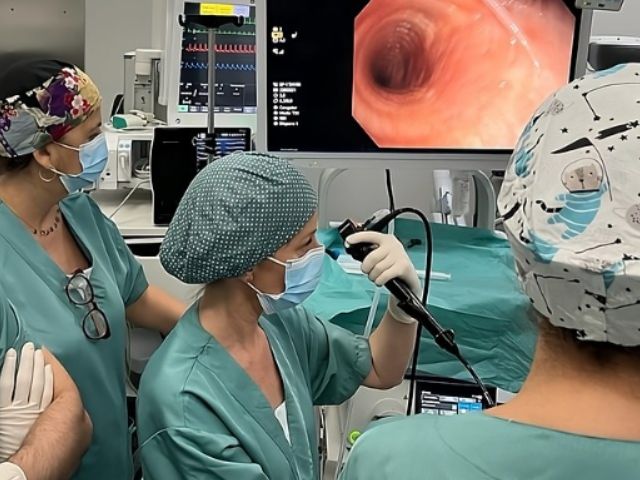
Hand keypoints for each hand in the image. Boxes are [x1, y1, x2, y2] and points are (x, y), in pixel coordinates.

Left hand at [0, 343, 53, 460]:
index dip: (50, 375)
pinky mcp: (5, 409)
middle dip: (38, 363)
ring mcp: (20, 407)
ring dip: (26, 362)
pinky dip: (10, 369)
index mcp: (48, 415)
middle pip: (39, 380)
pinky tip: (11, 358)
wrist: (28, 467)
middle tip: (38, 350)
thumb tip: (69, 418)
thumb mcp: (51, 438)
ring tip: (26, 349)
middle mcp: (36, 408)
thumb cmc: (40, 455)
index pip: (52, 389)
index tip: (50, 365)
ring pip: (25, 379)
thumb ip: (54, 425)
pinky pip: (7, 385)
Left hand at [347, 231, 420, 323]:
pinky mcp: (403, 266)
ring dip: (373, 276)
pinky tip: (380, 281)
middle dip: (366, 268)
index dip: (357, 238)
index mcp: (386, 239)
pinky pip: (384, 275)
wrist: (409, 277)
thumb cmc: (393, 265)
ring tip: (375, 277)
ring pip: (377, 268)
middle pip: (371, 257)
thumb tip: (354, 252)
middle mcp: (393, 245)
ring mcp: (399, 255)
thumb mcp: (382, 255)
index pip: (369, 235)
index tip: (348, 241)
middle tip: (367, 271)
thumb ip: (370, 252)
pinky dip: (379, 281)